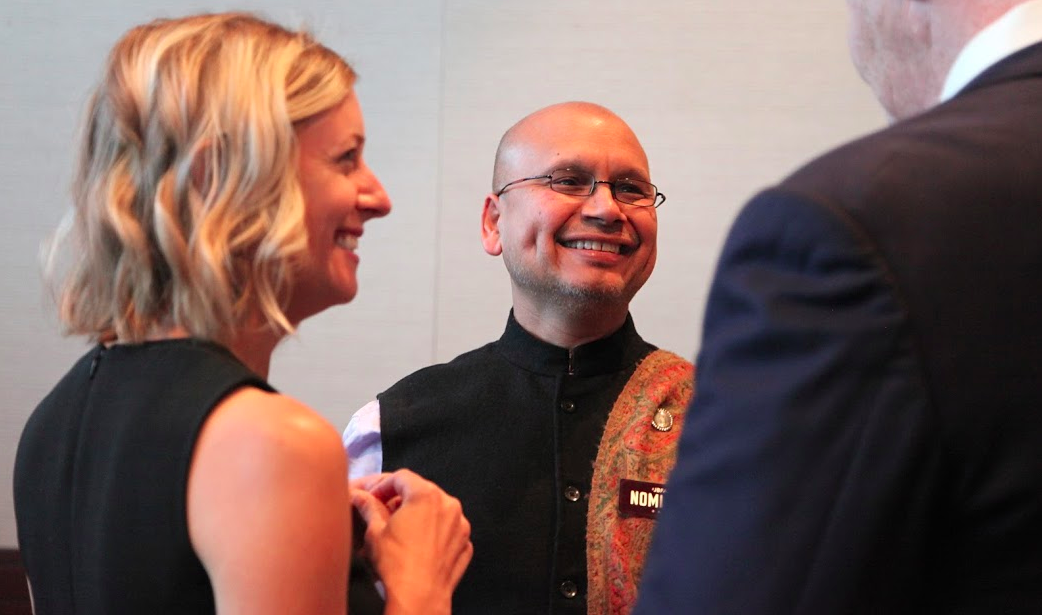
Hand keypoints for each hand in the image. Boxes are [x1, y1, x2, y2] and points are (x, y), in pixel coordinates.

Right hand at [351, 470, 472, 614]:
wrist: (419, 598)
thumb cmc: (396, 565)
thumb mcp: (374, 531)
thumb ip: (367, 507)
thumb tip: (358, 496)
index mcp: (426, 495)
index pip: (401, 477)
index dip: (382, 485)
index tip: (370, 497)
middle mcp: (449, 505)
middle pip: (421, 491)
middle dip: (399, 499)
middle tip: (381, 512)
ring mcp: (460, 525)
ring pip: (436, 510)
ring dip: (418, 514)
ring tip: (398, 530)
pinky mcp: (465, 544)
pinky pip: (446, 530)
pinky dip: (432, 532)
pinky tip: (416, 544)